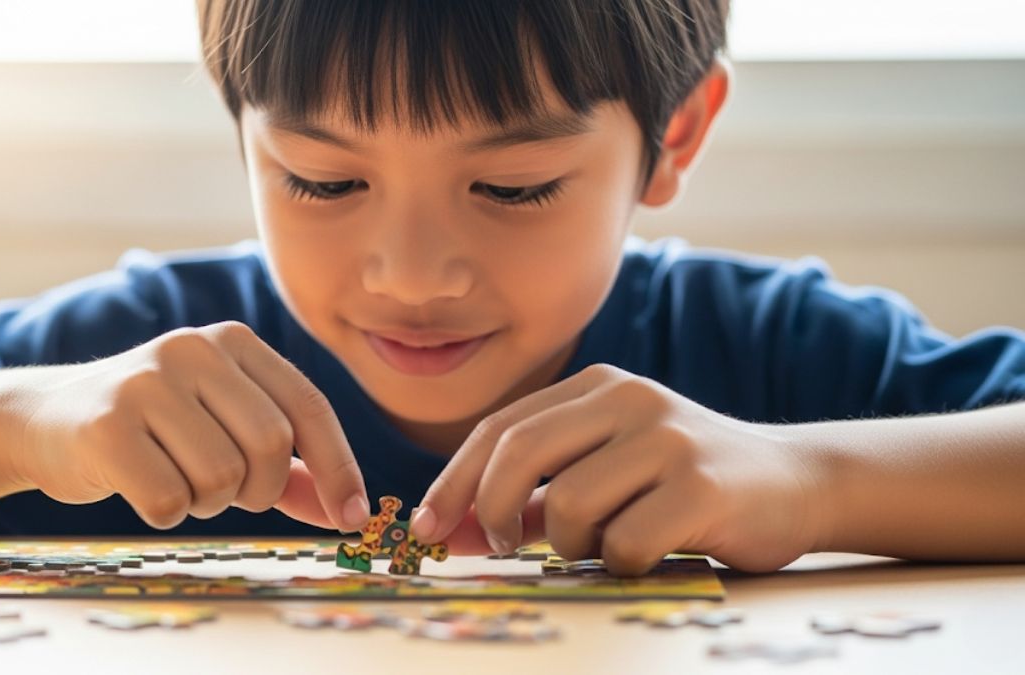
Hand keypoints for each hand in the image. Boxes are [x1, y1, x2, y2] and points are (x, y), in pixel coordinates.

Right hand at [8, 321, 368, 531]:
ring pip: (222, 478)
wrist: (43, 419)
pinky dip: (166, 513)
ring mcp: (146, 382)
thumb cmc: (153, 430)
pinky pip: (169, 500)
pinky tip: (141, 487)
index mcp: (233, 342)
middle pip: (270, 446)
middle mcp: (193, 349)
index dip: (338, 466)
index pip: (309, 405)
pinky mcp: (105, 425)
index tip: (352, 516)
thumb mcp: (224, 429)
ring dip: (207, 503)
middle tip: (228, 494)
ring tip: (175, 479)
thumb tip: (345, 511)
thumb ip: (287, 467)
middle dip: (259, 491)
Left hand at [410, 364, 824, 574]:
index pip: (501, 427)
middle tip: (501, 547)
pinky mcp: (701, 484)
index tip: (427, 527)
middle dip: (492, 511)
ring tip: (611, 540)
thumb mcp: (605, 470)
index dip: (454, 479)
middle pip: (519, 454)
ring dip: (573, 544)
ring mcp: (667, 437)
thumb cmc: (680, 484)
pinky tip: (654, 550)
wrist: (795, 482)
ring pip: (567, 506)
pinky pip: (622, 541)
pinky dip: (622, 563)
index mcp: (596, 386)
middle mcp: (628, 398)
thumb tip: (454, 528)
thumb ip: (535, 492)